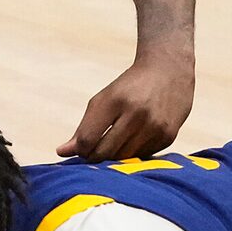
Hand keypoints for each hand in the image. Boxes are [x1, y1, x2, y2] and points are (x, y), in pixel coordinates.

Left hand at [58, 51, 191, 160]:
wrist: (169, 71)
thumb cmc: (129, 87)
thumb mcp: (104, 100)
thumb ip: (84, 128)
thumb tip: (62, 152)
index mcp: (115, 100)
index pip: (88, 139)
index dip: (80, 150)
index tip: (81, 149)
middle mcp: (136, 113)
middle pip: (104, 153)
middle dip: (95, 157)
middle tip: (95, 152)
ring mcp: (154, 126)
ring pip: (124, 159)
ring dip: (115, 157)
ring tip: (115, 146)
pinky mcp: (168, 136)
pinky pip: (142, 157)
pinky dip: (134, 153)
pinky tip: (136, 139)